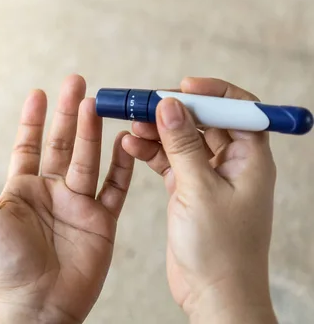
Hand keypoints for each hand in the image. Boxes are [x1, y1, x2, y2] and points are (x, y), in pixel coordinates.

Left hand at [0, 75, 134, 323]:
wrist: (36, 305)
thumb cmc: (2, 264)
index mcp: (22, 188)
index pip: (29, 144)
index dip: (34, 118)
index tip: (40, 92)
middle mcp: (51, 191)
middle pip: (62, 143)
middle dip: (68, 113)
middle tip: (76, 83)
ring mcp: (78, 204)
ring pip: (88, 158)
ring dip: (92, 131)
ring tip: (96, 102)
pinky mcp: (101, 221)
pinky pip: (116, 187)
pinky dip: (122, 165)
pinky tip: (125, 141)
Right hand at [122, 78, 277, 323]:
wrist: (214, 294)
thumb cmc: (221, 249)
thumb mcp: (199, 190)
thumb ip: (183, 145)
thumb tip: (170, 104)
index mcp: (250, 158)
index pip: (238, 109)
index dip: (212, 93)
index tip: (181, 87)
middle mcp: (232, 162)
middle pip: (203, 120)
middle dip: (173, 110)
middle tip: (142, 104)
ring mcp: (208, 176)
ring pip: (181, 139)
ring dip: (156, 131)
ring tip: (130, 128)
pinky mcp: (187, 189)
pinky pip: (168, 160)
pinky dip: (150, 152)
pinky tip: (130, 147)